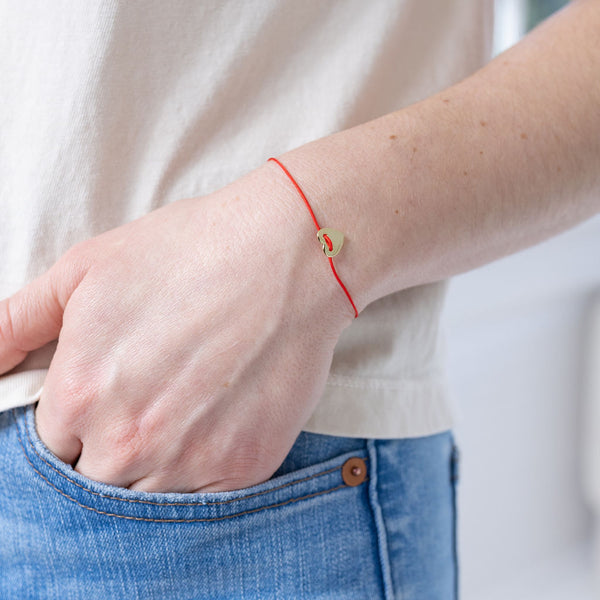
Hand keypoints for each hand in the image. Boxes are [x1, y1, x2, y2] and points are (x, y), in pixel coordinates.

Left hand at [0, 163, 352, 492]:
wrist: (284, 257)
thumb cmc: (188, 252)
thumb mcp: (86, 270)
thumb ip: (16, 322)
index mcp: (79, 396)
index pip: (54, 445)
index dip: (83, 417)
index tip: (115, 392)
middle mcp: (128, 441)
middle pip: (99, 475)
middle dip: (117, 443)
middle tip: (157, 394)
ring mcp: (190, 459)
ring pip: (150, 494)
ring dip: (162, 461)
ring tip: (191, 405)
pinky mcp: (244, 466)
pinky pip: (206, 496)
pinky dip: (207, 467)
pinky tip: (220, 417)